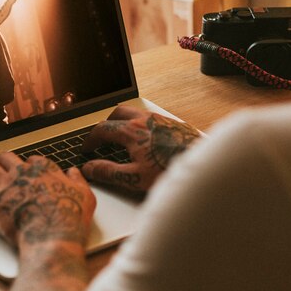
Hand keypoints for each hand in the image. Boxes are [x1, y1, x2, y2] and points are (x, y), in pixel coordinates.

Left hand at [0, 154, 96, 248]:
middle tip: (0, 171)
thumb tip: (73, 172)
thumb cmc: (70, 218)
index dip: (28, 167)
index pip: (32, 160)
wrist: (53, 237)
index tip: (27, 175)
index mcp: (45, 168)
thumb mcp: (85, 195)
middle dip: (2, 163)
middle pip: (6, 157)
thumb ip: (77, 180)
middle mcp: (23, 172)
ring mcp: (7, 185)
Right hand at [81, 106, 200, 192]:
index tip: (87, 148)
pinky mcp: (173, 123)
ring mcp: (160, 119)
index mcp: (132, 131)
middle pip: (118, 113)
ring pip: (135, 113)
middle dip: (106, 124)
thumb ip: (109, 172)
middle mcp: (145, 120)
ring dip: (124, 121)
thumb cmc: (170, 171)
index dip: (91, 139)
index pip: (103, 129)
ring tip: (122, 137)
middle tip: (102, 137)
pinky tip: (146, 139)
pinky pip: (150, 118)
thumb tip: (89, 168)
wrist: (203, 167)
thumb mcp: (135, 178)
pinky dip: (140, 124)